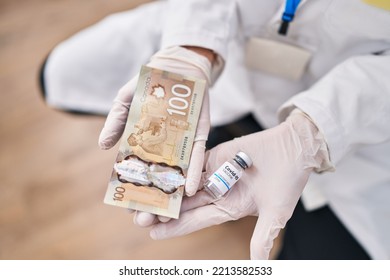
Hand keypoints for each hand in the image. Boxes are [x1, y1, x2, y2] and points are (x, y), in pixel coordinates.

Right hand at [99, 46, 212, 223]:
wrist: (179, 66)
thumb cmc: (149, 83)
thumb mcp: (126, 100)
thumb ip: (116, 121)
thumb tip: (102, 146)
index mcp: (145, 140)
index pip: (137, 168)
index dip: (132, 186)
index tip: (125, 204)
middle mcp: (164, 146)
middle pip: (158, 176)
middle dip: (152, 196)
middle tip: (145, 217)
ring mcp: (182, 143)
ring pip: (177, 172)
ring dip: (172, 192)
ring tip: (166, 212)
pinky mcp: (199, 136)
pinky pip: (198, 157)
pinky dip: (194, 172)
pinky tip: (189, 189)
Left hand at [149, 110, 333, 258]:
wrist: (295, 148)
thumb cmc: (288, 181)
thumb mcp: (276, 213)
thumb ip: (263, 236)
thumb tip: (259, 264)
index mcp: (229, 208)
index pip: (197, 220)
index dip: (176, 227)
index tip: (154, 234)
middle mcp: (218, 192)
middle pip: (186, 203)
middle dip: (164, 210)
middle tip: (138, 217)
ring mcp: (215, 172)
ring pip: (185, 183)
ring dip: (165, 188)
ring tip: (142, 194)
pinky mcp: (215, 154)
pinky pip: (193, 161)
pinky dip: (177, 165)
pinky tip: (159, 168)